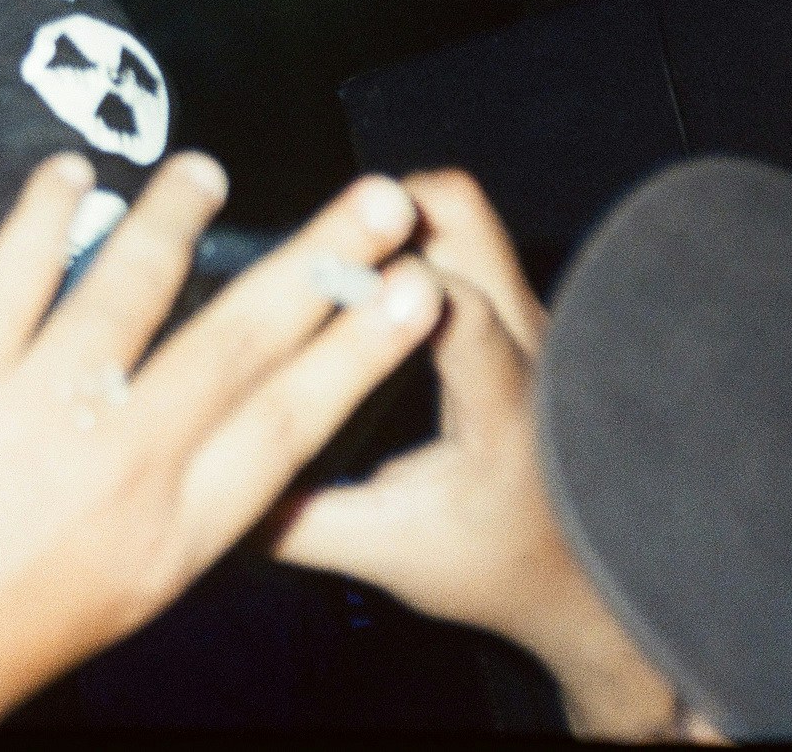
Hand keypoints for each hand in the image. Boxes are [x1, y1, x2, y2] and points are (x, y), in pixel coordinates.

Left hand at [0, 155, 437, 734]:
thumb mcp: (110, 597)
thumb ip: (167, 508)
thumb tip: (213, 422)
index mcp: (167, 538)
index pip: (288, 425)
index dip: (358, 350)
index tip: (415, 294)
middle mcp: (115, 469)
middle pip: (237, 343)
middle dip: (321, 263)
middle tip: (377, 201)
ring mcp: (28, 414)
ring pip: (129, 286)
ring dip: (177, 216)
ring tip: (204, 172)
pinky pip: (11, 271)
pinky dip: (48, 212)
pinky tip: (70, 175)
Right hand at [273, 172, 682, 739]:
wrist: (588, 578)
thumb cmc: (498, 566)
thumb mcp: (388, 554)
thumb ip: (298, 519)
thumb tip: (203, 490)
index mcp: (505, 403)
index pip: (453, 302)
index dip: (377, 278)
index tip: (315, 279)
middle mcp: (530, 341)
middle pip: (460, 213)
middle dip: (376, 215)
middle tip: (315, 251)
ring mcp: (530, 318)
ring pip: (464, 216)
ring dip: (391, 226)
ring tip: (331, 267)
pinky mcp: (519, 314)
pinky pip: (464, 241)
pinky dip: (407, 245)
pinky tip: (361, 288)